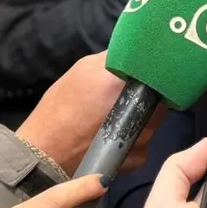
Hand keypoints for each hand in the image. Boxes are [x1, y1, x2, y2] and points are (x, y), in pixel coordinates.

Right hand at [18, 52, 165, 174]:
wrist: (45, 154)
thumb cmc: (61, 107)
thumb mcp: (84, 69)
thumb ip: (115, 59)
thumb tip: (135, 50)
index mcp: (131, 84)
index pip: (159, 69)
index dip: (156, 68)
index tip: (150, 65)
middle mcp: (144, 111)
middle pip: (161, 95)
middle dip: (149, 92)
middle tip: (130, 92)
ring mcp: (145, 136)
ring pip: (155, 118)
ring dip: (144, 113)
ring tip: (118, 114)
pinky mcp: (140, 157)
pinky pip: (145, 139)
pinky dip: (136, 135)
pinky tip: (116, 133)